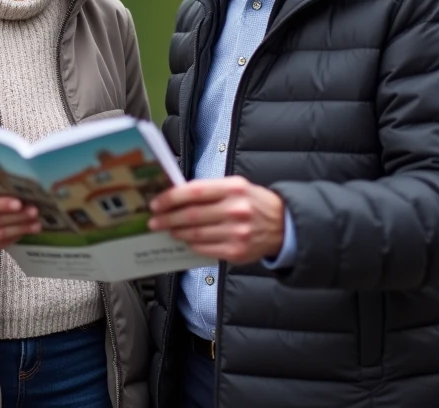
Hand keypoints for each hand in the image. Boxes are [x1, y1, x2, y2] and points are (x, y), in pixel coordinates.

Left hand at [147, 176, 284, 264]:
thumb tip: (177, 196)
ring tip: (168, 230)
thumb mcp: (237, 186)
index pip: (194, 191)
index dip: (171, 198)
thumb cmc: (255, 203)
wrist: (284, 226)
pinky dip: (191, 244)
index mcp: (233, 189)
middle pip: (191, 215)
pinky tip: (185, 240)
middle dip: (167, 218)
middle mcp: (236, 210)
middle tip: (154, 220)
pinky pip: (205, 249)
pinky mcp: (237, 252)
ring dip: (177, 232)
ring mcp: (237, 233)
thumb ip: (210, 190)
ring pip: (196, 234)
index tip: (156, 203)